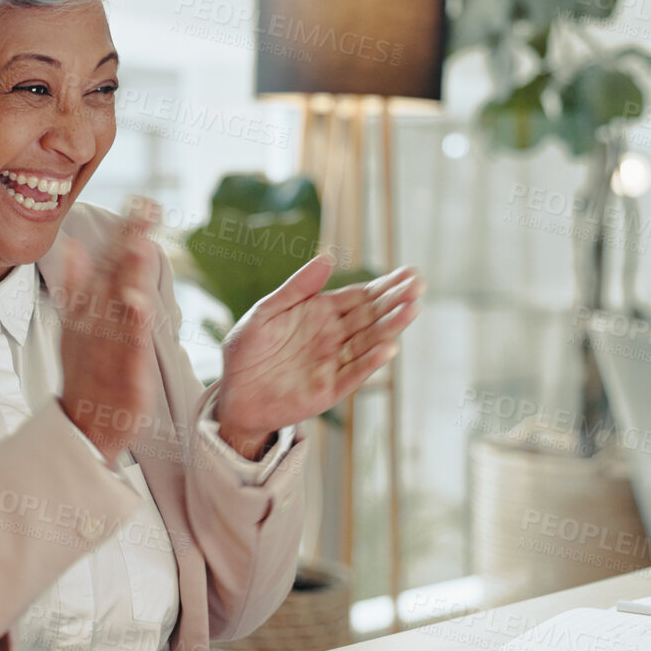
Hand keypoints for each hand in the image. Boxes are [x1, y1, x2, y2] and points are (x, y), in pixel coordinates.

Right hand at [58, 199, 162, 464]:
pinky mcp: (120, 373)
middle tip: (147, 205)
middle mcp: (94, 323)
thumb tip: (70, 245)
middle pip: (112, 275)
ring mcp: (105, 346)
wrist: (81, 427)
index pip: (106, 262)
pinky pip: (125, 346)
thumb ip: (75, 285)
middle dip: (129, 239)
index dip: (123, 230)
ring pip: (117, 306)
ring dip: (128, 274)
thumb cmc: (86, 373)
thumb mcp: (77, 325)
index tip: (141, 197)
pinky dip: (130, 326)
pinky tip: (140, 305)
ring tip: (142, 243)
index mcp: (88, 309)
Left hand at [215, 258, 424, 457]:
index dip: (385, 285)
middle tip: (418, 286)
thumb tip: (327, 258)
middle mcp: (334, 337)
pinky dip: (370, 362)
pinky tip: (389, 347)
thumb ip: (297, 288)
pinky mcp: (328, 390)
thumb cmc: (247, 349)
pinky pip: (353, 374)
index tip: (409, 273)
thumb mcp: (267, 311)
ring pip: (368, 343)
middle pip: (371, 317)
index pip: (360, 297)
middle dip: (395, 301)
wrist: (232, 392)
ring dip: (390, 327)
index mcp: (322, 314)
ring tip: (411, 309)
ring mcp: (334, 363)